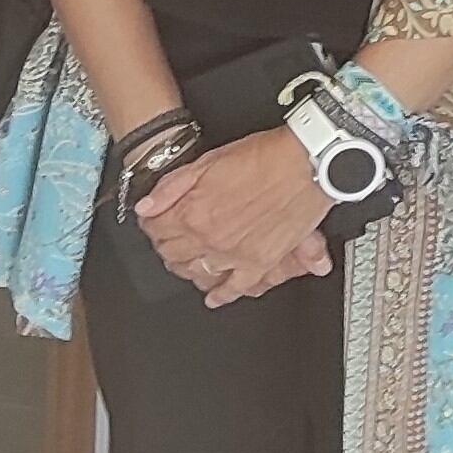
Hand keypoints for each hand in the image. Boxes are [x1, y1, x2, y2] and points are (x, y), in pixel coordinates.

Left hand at [136, 130, 331, 308]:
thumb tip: (146, 206)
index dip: (151, 223)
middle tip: (167, 238)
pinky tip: (214, 295)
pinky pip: (234, 288)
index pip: (156, 229)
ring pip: (198, 272)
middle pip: (173, 254)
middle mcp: (210, 239)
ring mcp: (234, 255)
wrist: (305, 164)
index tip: (153, 220)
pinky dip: (221, 294)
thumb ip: (172, 187)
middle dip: (165, 245)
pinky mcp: (259, 263)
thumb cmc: (264, 157)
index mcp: (193, 213)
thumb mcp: (208, 161)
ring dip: (187, 267)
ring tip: (186, 260)